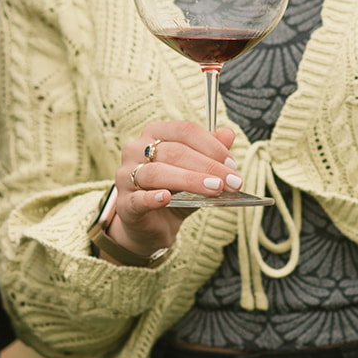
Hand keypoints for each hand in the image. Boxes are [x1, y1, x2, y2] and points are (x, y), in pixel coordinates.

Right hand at [105, 120, 240, 260]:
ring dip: (190, 180)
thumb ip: (210, 151)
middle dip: (208, 166)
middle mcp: (135, 149)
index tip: (232, 164)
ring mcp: (126, 175)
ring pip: (158, 172)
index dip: (211, 146)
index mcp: (155, 133)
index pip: (185, 130)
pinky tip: (166, 198)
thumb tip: (228, 133)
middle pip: (174, 151)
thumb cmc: (174, 192)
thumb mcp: (196, 171)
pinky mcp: (124, 203)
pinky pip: (138, 198)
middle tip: (233, 182)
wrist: (152, 226)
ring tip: (215, 189)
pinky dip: (153, 198)